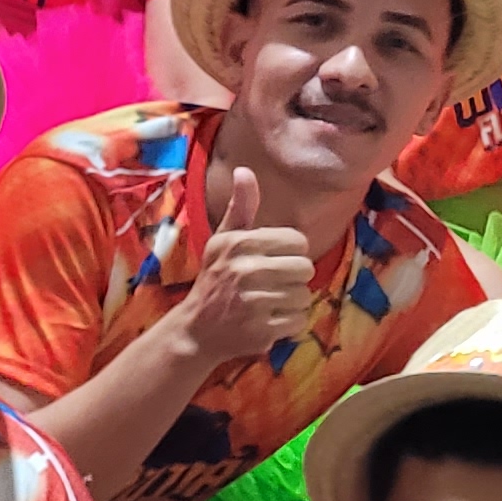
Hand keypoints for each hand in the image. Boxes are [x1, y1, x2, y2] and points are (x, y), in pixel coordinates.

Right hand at [178, 165, 317, 366]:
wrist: (196, 330)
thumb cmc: (215, 278)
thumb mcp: (224, 240)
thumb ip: (240, 207)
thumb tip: (245, 170)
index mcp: (239, 243)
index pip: (298, 241)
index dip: (291, 253)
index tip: (274, 261)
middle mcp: (245, 270)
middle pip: (305, 268)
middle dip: (293, 278)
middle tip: (272, 285)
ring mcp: (253, 302)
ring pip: (304, 295)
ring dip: (292, 301)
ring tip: (270, 303)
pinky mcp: (261, 330)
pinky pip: (299, 320)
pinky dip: (289, 323)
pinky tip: (270, 320)